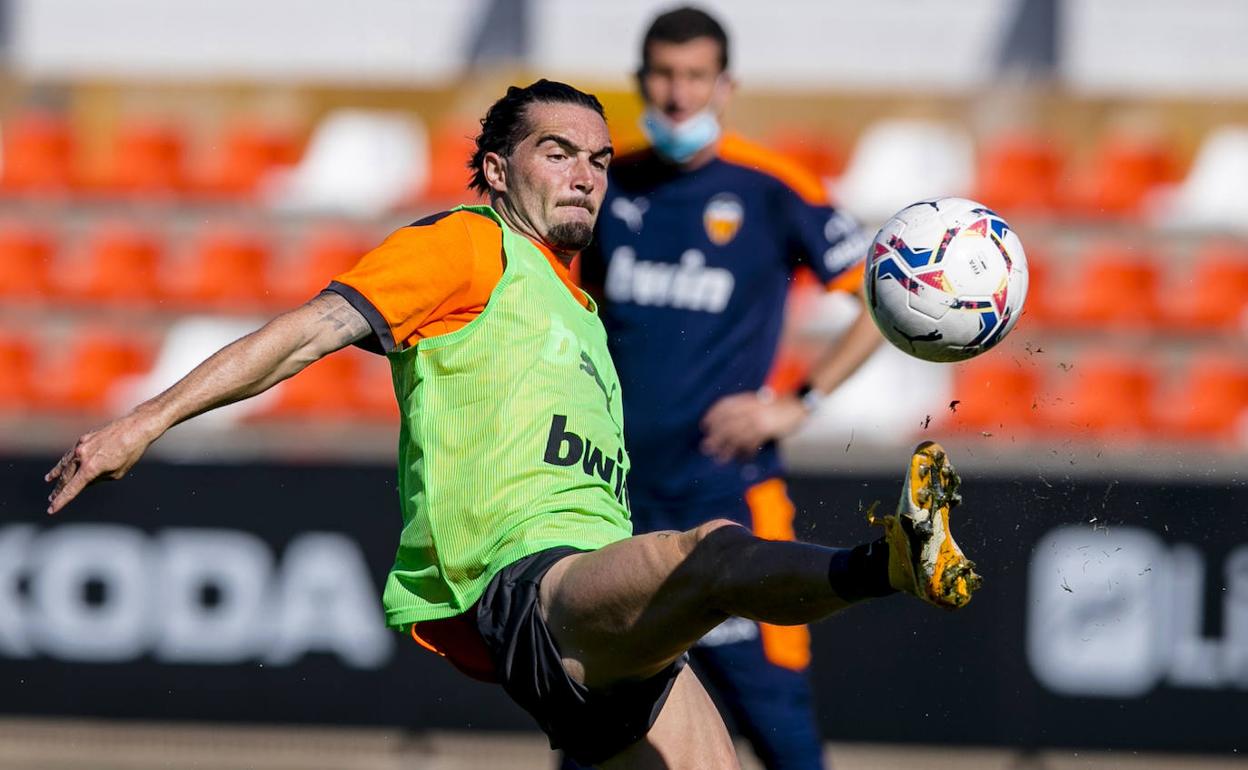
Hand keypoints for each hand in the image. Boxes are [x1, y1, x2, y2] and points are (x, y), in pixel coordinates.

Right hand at [45, 412, 160, 514]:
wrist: (135, 428)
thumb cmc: (130, 452)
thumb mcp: (117, 473)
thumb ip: (99, 478)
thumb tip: (86, 481)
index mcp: (90, 468)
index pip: (72, 489)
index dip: (61, 501)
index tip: (51, 510)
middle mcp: (82, 456)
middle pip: (66, 477)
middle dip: (59, 489)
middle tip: (52, 498)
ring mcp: (82, 446)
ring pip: (66, 463)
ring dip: (57, 473)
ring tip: (49, 480)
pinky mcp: (84, 438)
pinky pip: (72, 453)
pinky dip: (66, 460)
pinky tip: (62, 464)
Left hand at [699, 390, 808, 462]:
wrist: (798, 405)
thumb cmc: (778, 405)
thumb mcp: (758, 402)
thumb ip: (744, 407)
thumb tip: (727, 422)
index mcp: (747, 399)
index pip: (724, 405)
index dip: (713, 415)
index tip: (705, 425)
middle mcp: (750, 408)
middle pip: (728, 423)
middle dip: (716, 436)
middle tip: (706, 447)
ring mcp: (758, 419)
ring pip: (737, 435)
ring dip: (727, 448)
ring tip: (720, 458)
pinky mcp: (767, 429)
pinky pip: (752, 442)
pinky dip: (746, 452)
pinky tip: (742, 458)